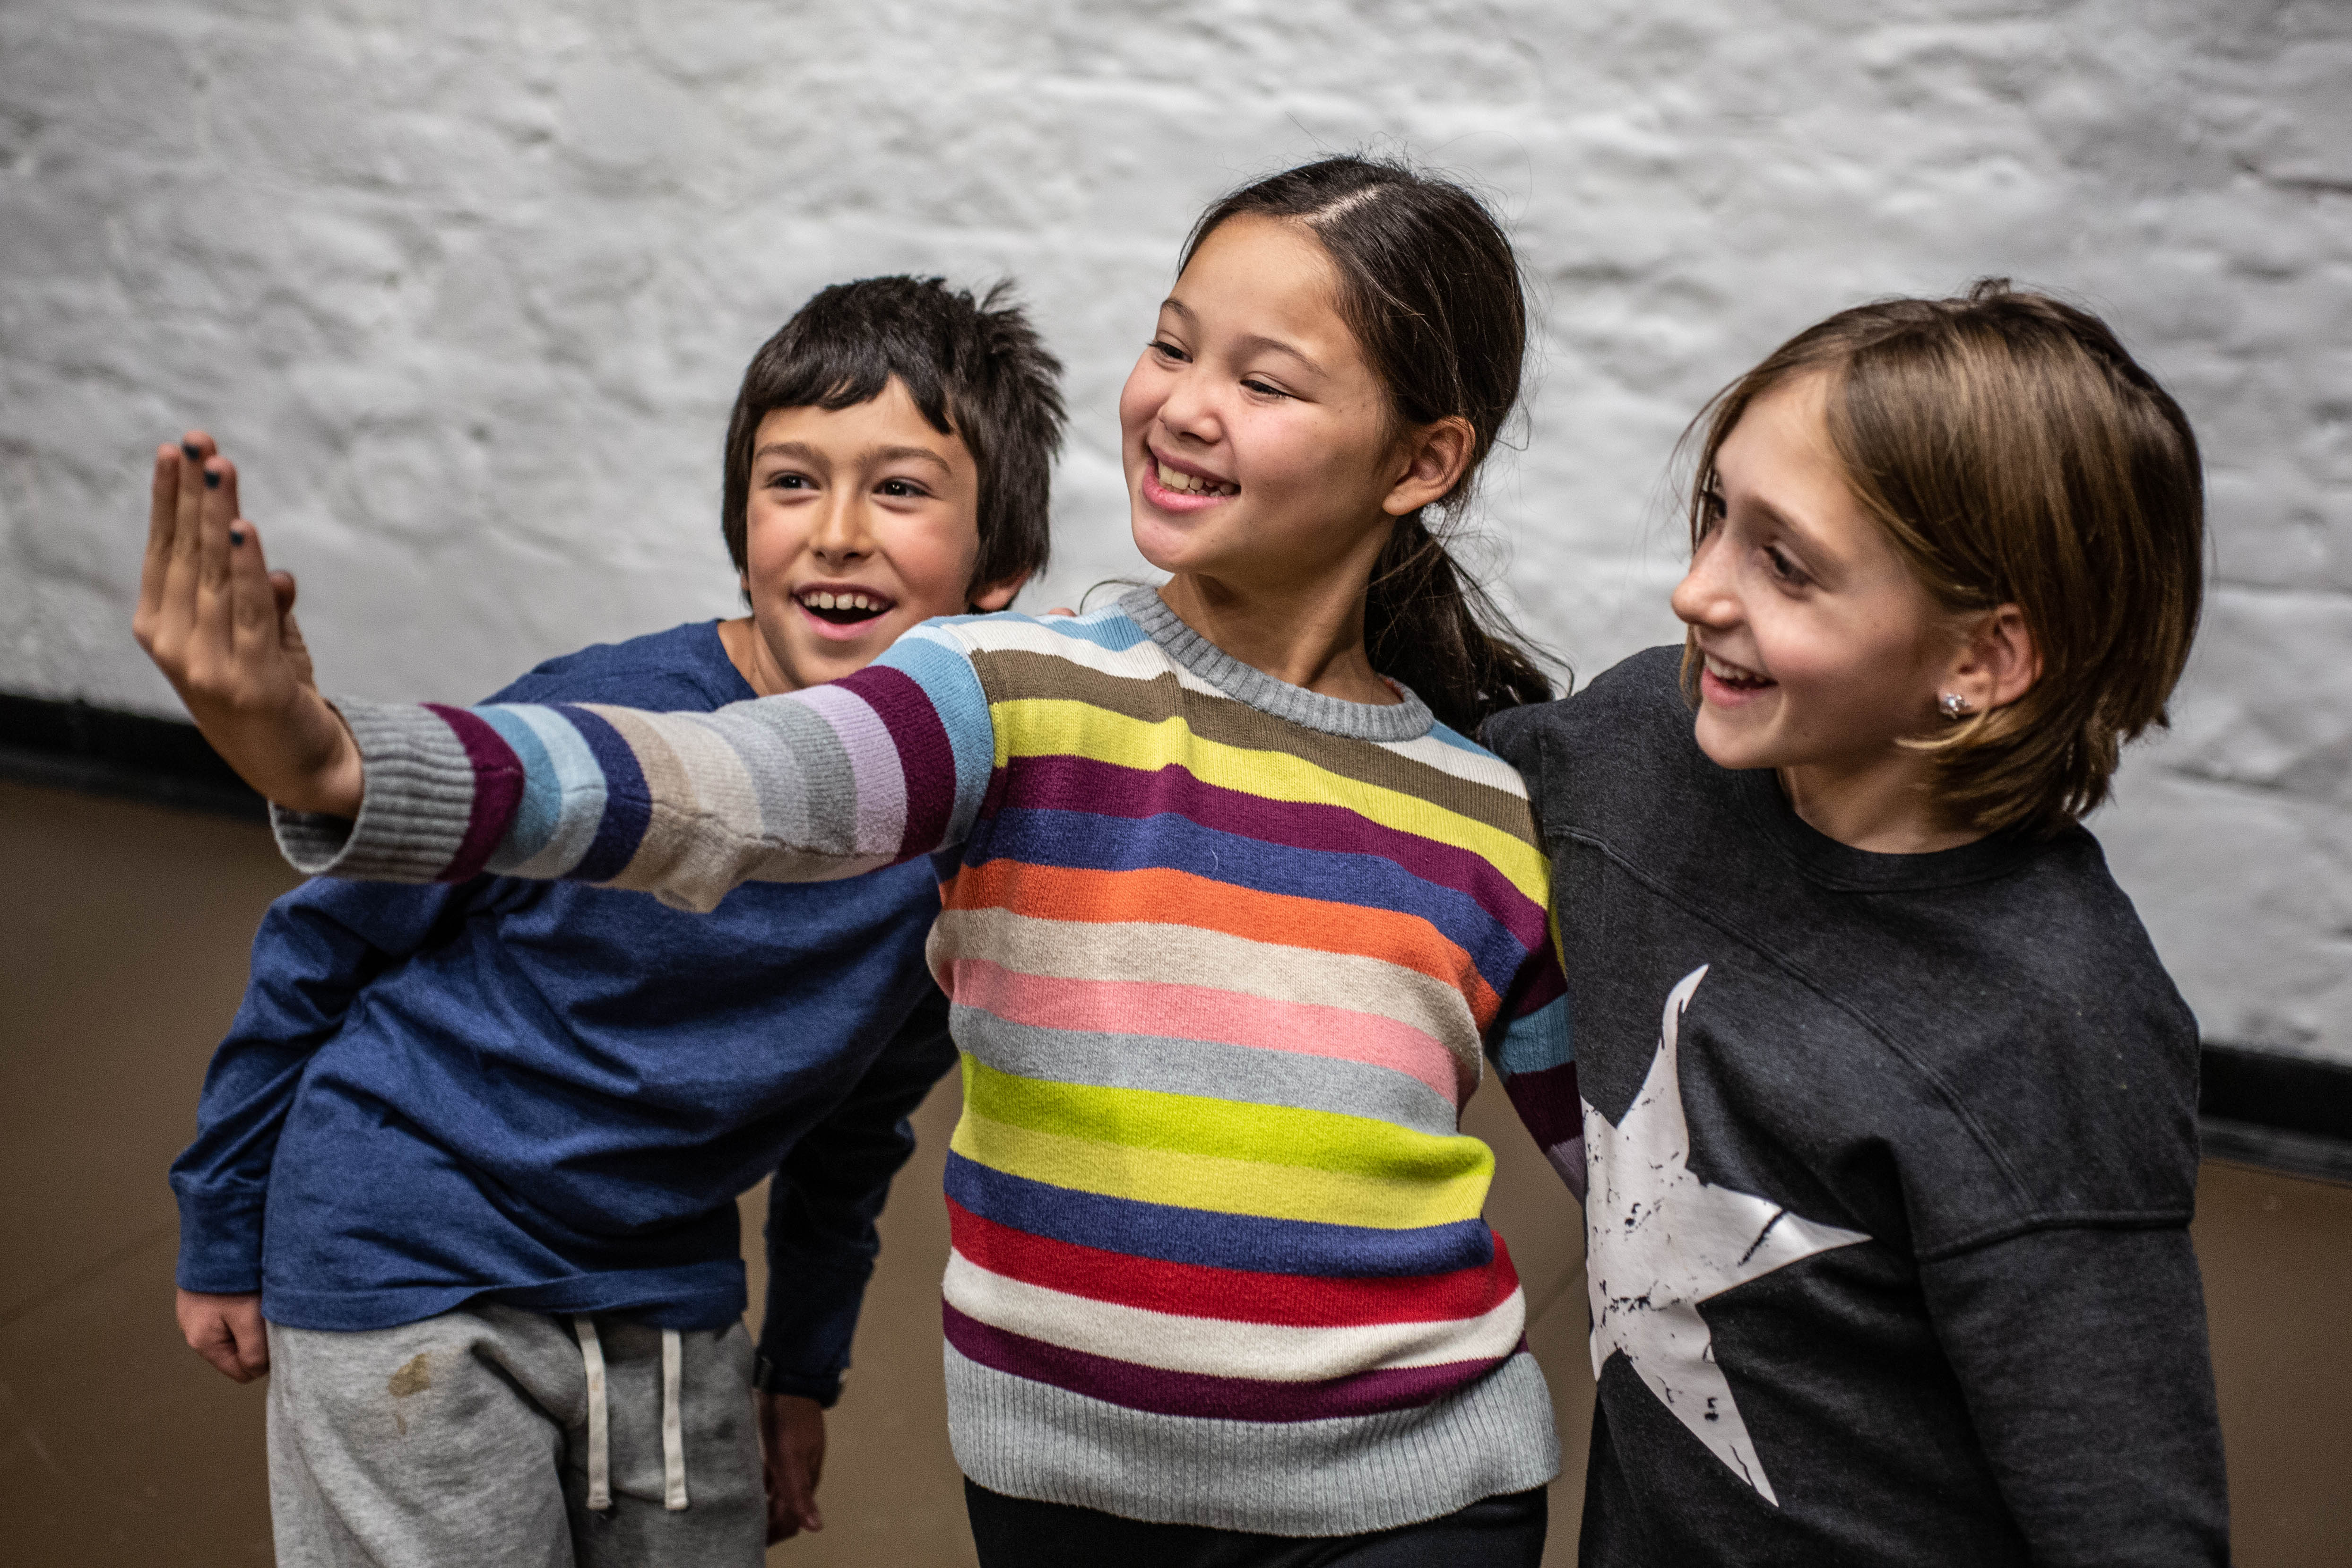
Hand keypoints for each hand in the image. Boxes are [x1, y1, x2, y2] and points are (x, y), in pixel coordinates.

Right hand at [134, 431, 362, 816]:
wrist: (295, 766)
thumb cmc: (271, 692)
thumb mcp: (261, 637)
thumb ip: (260, 601)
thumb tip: (273, 571)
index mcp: (163, 629)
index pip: (164, 550)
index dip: (170, 500)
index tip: (176, 451)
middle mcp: (176, 645)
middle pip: (186, 553)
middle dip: (192, 494)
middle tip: (197, 441)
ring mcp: (209, 664)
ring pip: (215, 574)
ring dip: (218, 517)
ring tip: (219, 467)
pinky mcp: (252, 679)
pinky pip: (250, 611)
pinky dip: (248, 568)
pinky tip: (245, 529)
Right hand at [177, 1288, 269, 1382]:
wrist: (216, 1238)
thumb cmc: (232, 1279)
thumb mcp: (249, 1320)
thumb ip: (254, 1352)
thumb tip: (257, 1371)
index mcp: (203, 1343)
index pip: (240, 1373)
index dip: (263, 1362)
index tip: (276, 1340)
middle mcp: (194, 1332)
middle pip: (238, 1353)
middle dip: (257, 1340)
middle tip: (268, 1317)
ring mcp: (197, 1315)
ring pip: (235, 1332)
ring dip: (251, 1322)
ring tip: (258, 1300)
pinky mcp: (204, 1299)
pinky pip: (229, 1314)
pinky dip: (243, 1307)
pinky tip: (250, 1290)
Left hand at [758, 1391, 825, 1541]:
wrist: (788, 1379)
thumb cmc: (788, 1416)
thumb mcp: (790, 1458)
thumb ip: (799, 1493)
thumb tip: (816, 1527)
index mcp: (806, 1478)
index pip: (793, 1520)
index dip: (775, 1535)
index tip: (754, 1543)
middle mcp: (801, 1472)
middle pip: (785, 1509)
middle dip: (768, 1525)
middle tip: (744, 1534)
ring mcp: (790, 1459)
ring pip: (777, 1494)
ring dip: (763, 1508)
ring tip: (743, 1518)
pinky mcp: (779, 1447)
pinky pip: (769, 1477)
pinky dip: (759, 1489)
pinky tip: (747, 1489)